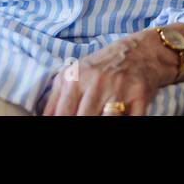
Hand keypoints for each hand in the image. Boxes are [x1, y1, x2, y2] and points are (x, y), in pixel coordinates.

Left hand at [41, 31, 177, 116]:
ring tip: (99, 119)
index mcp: (75, 79)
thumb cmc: (102, 67)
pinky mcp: (139, 95)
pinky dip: (125, 120)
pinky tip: (120, 116)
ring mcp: (119, 89)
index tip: (60, 133)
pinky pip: (130, 118)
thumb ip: (55, 100)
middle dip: (81, 125)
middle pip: (83, 118)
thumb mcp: (74, 75)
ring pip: (107, 119)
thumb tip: (42, 119)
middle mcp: (96, 82)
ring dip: (102, 122)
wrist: (140, 50)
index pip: (62, 115)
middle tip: (86, 123)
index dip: (61, 125)